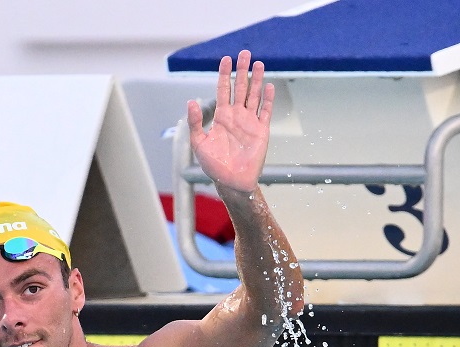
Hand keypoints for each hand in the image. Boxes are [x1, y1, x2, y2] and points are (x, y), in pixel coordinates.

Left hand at [187, 50, 273, 194]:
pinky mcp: (261, 131)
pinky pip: (265, 111)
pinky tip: (268, 86)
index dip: (225, 74)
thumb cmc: (214, 165)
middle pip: (240, 88)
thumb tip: (190, 102)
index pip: (223, 90)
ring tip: (259, 63)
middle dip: (242, 71)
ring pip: (254, 95)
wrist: (231, 181)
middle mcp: (236, 116)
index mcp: (221, 117)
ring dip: (256, 80)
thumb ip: (195, 122)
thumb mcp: (199, 143)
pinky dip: (268, 99)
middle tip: (245, 53)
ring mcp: (249, 122)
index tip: (226, 59)